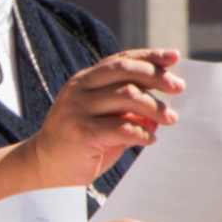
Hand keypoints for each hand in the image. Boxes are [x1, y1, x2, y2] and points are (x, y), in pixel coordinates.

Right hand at [24, 52, 181, 186]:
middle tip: (178, 88)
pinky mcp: (81, 132)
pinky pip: (122, 127)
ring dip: (154, 107)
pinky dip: (142, 132)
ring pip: (127, 95)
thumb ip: (127, 108)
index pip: (121, 59)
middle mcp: (79, 88)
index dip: (149, 56)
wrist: (43, 165)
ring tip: (169, 119)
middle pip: (125, 70)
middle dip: (156, 77)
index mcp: (85, 79)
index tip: (174, 57)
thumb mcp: (103, 117)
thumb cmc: (80, 141)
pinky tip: (150, 139)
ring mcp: (78, 109)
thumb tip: (162, 107)